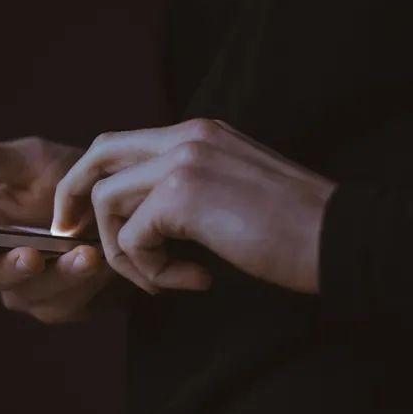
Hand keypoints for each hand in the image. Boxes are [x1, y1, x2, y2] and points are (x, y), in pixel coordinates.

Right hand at [0, 137, 114, 322]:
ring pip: (32, 295)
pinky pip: (67, 304)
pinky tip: (103, 263)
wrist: (126, 203)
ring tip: (87, 254)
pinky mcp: (64, 306)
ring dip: (60, 276)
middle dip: (12, 267)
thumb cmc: (70, 177)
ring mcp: (31, 290)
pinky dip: (85, 284)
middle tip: (33, 256)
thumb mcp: (32, 161)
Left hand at [52, 119, 337, 293]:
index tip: (83, 218)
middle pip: (98, 154)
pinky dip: (151, 271)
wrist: (342, 238)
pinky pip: (133, 238)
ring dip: (124, 252)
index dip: (93, 179)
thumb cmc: (297, 229)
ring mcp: (183, 160)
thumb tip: (144, 221)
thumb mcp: (235, 192)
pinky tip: (193, 280)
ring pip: (107, 201)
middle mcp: (187, 136)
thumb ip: (190, 192)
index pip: (123, 144)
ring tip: (164, 279)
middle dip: (73, 197)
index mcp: (200, 133)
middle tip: (69, 235)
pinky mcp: (183, 195)